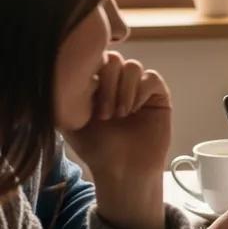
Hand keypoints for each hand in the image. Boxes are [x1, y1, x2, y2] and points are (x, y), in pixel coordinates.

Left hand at [64, 51, 171, 228]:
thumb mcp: (70, 118)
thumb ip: (67, 93)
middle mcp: (118, 82)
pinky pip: (152, 78)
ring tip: (119, 114)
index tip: (87, 104)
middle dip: (107, 85)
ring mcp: (139, 88)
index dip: (91, 75)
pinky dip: (140, 92)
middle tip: (104, 114)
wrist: (123, 169)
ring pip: (133, 66)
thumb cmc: (96, 148)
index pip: (94, 58)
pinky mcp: (158, 96)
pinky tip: (134, 111)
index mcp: (96, 83)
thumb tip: (72, 69)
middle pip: (114, 58)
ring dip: (123, 90)